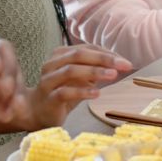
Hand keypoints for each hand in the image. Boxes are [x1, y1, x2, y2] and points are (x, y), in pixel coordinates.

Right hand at [16, 44, 132, 129]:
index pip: (86, 48)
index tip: (124, 61)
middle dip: (103, 59)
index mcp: (60, 55)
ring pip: (71, 71)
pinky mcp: (48, 98)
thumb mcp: (80, 78)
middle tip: (123, 65)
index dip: (106, 53)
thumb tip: (119, 64)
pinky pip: (64, 92)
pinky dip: (82, 91)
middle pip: (78, 55)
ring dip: (94, 72)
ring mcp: (48, 81)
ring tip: (112, 75)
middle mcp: (52, 64)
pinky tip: (97, 93)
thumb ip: (95, 69)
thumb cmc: (62, 92)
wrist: (37, 112)